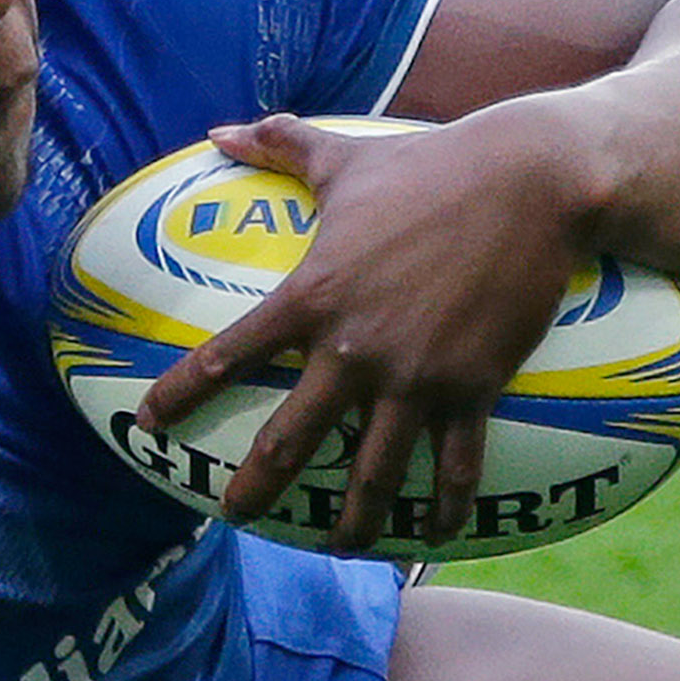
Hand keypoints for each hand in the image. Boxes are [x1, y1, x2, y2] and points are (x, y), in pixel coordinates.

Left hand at [136, 112, 589, 551]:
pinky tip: (432, 534)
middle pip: (291, 440)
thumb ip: (279, 145)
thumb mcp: (345, 157)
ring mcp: (415, 376)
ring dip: (352, 522)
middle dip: (255, 489)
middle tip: (231, 516)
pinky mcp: (472, 389)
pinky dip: (441, 507)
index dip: (180, 394)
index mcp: (313, 295)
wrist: (531, 184)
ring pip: (372, 472)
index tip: (149, 424)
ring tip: (340, 550)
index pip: (226, 355)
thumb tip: (218, 130)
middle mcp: (354, 348)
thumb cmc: (431, 165)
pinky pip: (452, 467)